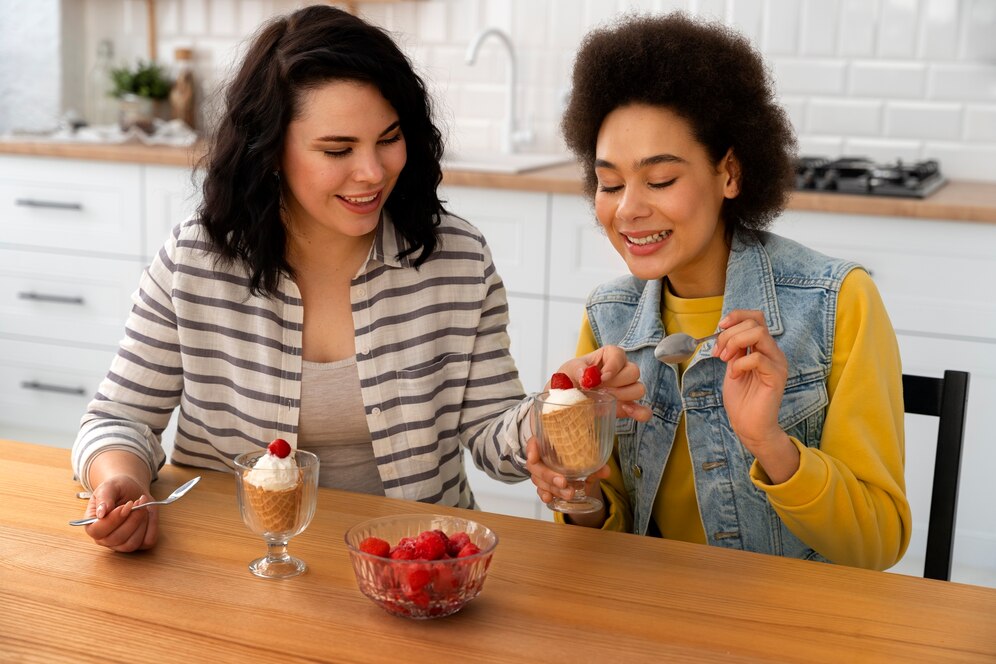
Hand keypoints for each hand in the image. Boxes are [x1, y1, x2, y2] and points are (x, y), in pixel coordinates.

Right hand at [83, 474, 158, 551]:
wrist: (131, 489)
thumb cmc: (117, 489)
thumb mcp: (109, 487)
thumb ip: (104, 498)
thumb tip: (100, 513)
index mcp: (92, 525)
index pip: (97, 531)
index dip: (113, 519)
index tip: (128, 504)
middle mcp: (105, 538)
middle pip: (117, 538)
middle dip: (132, 519)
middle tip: (139, 501)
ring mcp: (121, 543)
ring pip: (132, 543)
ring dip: (142, 522)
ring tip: (143, 505)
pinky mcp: (139, 542)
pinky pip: (148, 540)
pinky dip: (152, 525)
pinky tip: (148, 512)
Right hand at [525, 438, 608, 527]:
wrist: (582, 478)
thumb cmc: (580, 462)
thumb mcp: (589, 462)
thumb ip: (596, 465)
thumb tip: (606, 471)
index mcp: (549, 445)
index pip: (534, 443)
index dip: (531, 449)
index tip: (534, 457)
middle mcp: (542, 459)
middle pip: (535, 466)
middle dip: (548, 475)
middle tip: (563, 482)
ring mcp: (541, 474)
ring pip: (539, 481)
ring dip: (553, 488)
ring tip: (569, 493)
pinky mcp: (544, 487)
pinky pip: (540, 491)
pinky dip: (545, 495)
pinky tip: (550, 499)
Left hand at [552, 345, 651, 421]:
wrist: (563, 405)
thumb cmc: (567, 383)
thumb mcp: (566, 372)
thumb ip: (576, 370)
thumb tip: (588, 374)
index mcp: (605, 358)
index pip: (619, 354)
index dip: (614, 364)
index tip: (601, 376)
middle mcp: (619, 372)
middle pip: (633, 371)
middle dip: (618, 381)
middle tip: (601, 389)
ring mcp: (624, 390)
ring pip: (639, 389)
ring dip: (624, 395)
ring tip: (607, 400)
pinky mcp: (626, 408)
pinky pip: (643, 410)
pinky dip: (640, 412)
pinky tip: (627, 411)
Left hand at [714, 309, 798, 481]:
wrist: (748, 425)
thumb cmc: (741, 399)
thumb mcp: (732, 366)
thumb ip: (734, 348)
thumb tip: (725, 330)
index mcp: (764, 348)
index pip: (756, 317)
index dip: (737, 316)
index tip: (719, 327)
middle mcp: (773, 352)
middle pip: (755, 322)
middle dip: (729, 333)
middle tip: (718, 353)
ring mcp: (777, 363)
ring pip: (758, 333)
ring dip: (734, 343)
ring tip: (725, 360)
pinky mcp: (776, 376)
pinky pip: (757, 358)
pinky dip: (740, 364)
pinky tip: (734, 376)